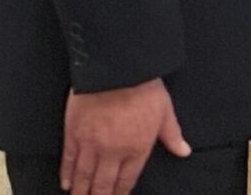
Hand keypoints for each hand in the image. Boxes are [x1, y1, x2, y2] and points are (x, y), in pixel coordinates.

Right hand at [61, 78, 187, 194]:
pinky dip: (66, 173)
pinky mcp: (74, 133)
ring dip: (82, 192)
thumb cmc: (144, 87)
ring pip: (84, 176)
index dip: (120, 193)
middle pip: (103, 184)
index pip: (127, 180)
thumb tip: (184, 151)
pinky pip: (69, 159)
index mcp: (137, 148)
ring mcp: (91, 144)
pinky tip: (66, 183)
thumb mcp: (165, 111)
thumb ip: (172, 135)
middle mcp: (113, 152)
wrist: (118, 69)